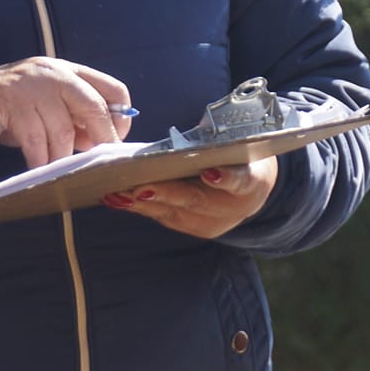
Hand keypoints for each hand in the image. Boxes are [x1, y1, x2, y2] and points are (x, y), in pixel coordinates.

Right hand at [0, 58, 131, 167]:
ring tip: (58, 167)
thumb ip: (78, 121)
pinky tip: (39, 165)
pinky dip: (39, 158)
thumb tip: (102, 144)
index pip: (113, 89)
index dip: (121, 117)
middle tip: (98, 161)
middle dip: (100, 138)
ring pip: (62, 129)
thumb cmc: (22, 107)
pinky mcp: (11, 102)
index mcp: (73, 72)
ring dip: (62, 155)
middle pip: (92, 106)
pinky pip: (34, 139)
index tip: (117, 139)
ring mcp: (33, 86)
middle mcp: (56, 74)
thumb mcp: (54, 109)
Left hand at [102, 158, 278, 238]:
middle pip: (198, 201)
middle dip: (166, 194)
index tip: (209, 173)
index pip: (241, 180)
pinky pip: (165, 216)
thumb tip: (179, 142)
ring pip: (175, 213)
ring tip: (117, 194)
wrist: (251, 185)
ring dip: (143, 203)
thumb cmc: (238, 155)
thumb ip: (215, 145)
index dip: (225, 178)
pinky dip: (140, 207)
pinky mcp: (194, 228)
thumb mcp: (237, 146)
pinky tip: (117, 198)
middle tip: (141, 187)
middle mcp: (233, 208)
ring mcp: (213, 223)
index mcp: (252, 181)